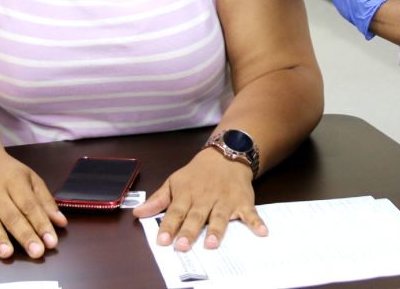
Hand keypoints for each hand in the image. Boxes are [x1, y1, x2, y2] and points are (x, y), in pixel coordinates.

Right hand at [0, 151, 66, 258]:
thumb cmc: (9, 173)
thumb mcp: (32, 179)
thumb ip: (46, 201)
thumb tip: (61, 222)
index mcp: (15, 182)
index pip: (30, 206)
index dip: (41, 224)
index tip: (51, 241)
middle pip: (12, 217)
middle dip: (25, 236)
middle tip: (36, 252)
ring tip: (7, 253)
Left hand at [132, 148, 266, 251]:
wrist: (226, 155)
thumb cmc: (198, 173)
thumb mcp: (175, 182)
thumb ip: (158, 200)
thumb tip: (137, 212)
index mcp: (187, 193)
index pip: (176, 211)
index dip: (169, 225)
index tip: (162, 240)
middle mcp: (206, 197)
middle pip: (196, 216)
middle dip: (189, 231)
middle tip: (183, 245)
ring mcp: (225, 200)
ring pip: (220, 216)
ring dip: (217, 230)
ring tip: (211, 244)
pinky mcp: (242, 202)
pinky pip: (251, 213)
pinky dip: (256, 222)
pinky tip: (261, 232)